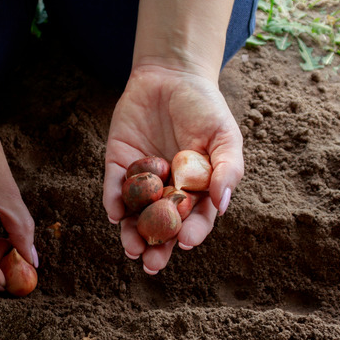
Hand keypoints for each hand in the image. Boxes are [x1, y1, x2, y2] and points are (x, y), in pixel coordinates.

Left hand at [103, 64, 243, 273]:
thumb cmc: (205, 107)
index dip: (192, 232)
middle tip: (151, 264)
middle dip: (158, 246)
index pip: (195, 218)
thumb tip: (224, 205)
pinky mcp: (118, 164)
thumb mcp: (224, 135)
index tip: (187, 243)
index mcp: (196, 189)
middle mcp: (167, 190)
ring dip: (131, 233)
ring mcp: (142, 180)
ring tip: (131, 248)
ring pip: (135, 214)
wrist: (171, 75)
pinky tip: (113, 214)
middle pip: (162, 225)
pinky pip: (114, 187)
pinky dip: (113, 201)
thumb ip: (226, 168)